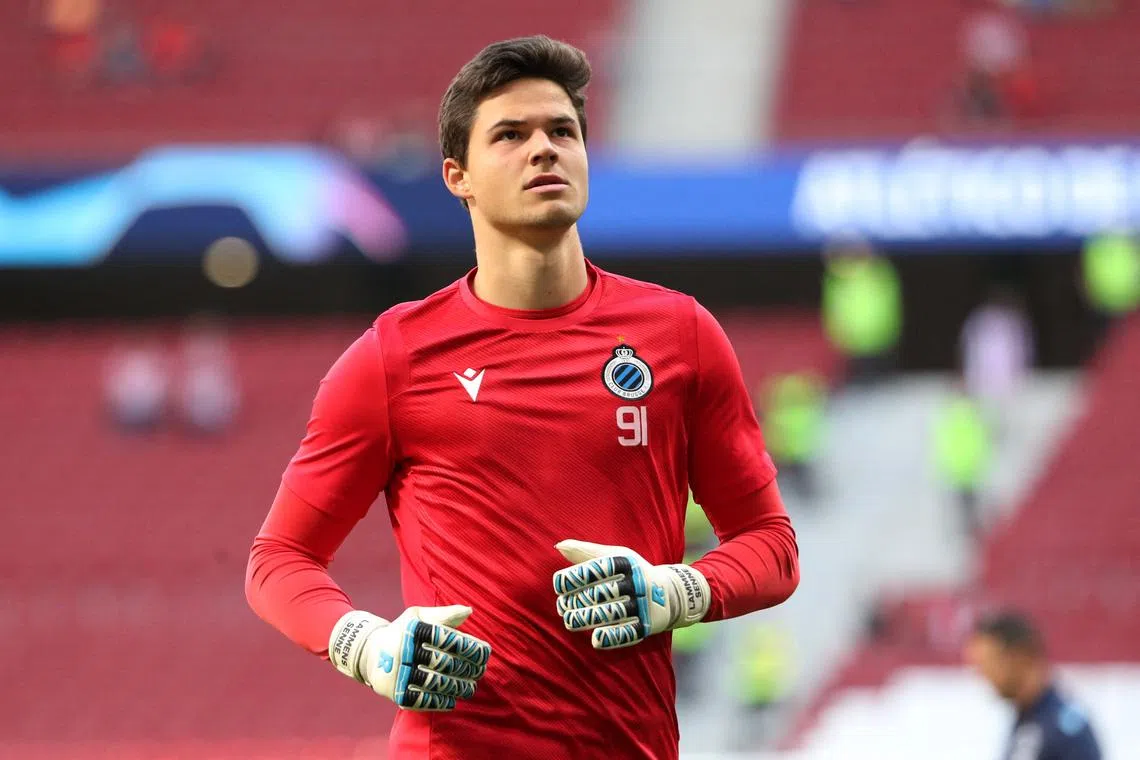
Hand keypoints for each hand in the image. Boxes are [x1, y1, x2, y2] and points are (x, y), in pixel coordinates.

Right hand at [329, 605, 491, 709]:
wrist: (368, 652)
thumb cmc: (402, 632)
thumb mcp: (418, 617)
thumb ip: (444, 615)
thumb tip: (469, 611)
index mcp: (412, 630)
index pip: (446, 638)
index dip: (468, 646)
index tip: (485, 652)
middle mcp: (404, 650)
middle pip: (442, 662)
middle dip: (466, 668)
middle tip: (481, 671)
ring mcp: (398, 673)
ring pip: (434, 682)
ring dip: (457, 686)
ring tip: (471, 687)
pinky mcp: (394, 691)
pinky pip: (420, 700)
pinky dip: (439, 701)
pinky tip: (452, 700)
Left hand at [553, 539, 709, 649]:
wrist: (671, 592)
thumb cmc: (633, 572)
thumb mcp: (615, 557)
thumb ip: (586, 552)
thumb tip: (559, 546)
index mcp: (627, 563)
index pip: (599, 568)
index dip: (577, 576)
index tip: (558, 584)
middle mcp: (638, 583)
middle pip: (603, 593)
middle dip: (578, 600)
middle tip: (562, 606)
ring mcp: (644, 605)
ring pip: (612, 613)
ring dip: (587, 618)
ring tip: (569, 621)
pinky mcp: (648, 626)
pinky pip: (629, 633)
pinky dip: (612, 637)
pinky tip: (595, 639)